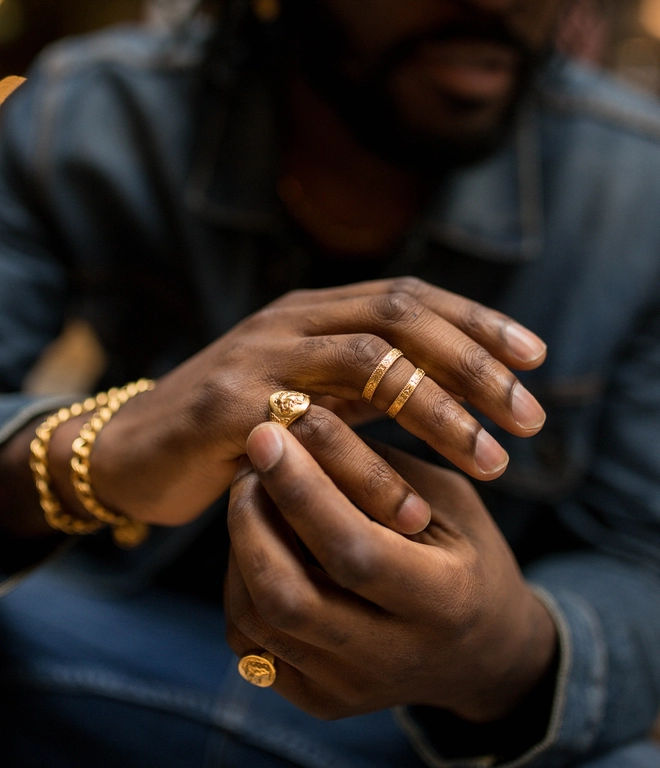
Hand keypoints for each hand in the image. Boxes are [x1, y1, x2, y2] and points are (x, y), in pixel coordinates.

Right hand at [54, 277, 545, 531]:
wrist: (133, 450)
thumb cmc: (234, 425)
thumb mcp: (307, 388)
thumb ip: (364, 379)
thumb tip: (452, 385)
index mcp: (314, 311)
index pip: (409, 296)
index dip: (477, 321)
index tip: (535, 357)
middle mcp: (290, 321)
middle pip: (401, 317)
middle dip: (475, 363)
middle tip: (529, 416)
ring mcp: (257, 356)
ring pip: (368, 360)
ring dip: (439, 409)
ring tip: (491, 460)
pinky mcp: (227, 406)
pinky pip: (314, 430)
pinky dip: (367, 469)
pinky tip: (407, 510)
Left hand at [225, 423, 556, 721]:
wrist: (483, 654)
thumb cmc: (468, 555)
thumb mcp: (447, 499)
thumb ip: (378, 468)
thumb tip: (300, 422)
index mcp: (444, 602)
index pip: (352, 550)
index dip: (301, 490)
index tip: (267, 435)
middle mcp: (392, 660)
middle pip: (286, 598)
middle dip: (250, 521)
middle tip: (247, 464)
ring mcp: (349, 691)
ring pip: (255, 622)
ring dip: (239, 549)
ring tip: (252, 496)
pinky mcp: (318, 701)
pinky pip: (252, 642)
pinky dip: (242, 584)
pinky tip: (261, 543)